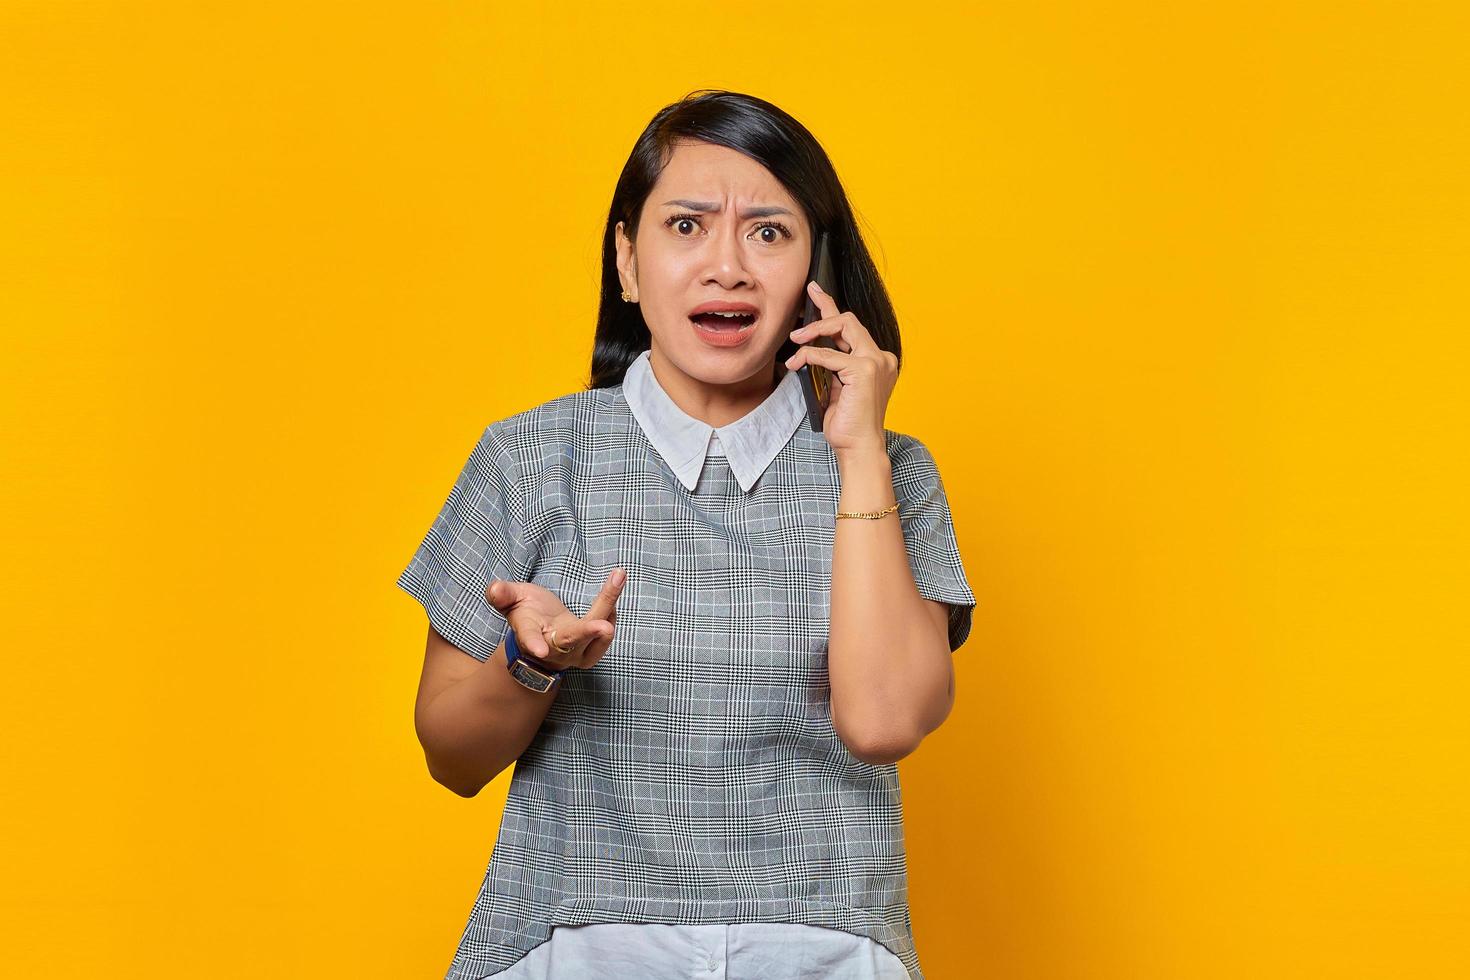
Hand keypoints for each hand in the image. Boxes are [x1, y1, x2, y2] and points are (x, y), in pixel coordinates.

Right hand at [485, 568, 626, 671]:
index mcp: (528, 634)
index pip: (528, 639)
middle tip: (604, 627)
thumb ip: (503, 595)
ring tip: (617, 578)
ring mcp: (574, 651)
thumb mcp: (511, 600)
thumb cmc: (526, 614)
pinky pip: (604, 635)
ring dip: (608, 607)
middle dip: (586, 634)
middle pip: (570, 641)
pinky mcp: (590, 649)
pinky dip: (612, 610)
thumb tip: (494, 589)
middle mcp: (553, 647)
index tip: (539, 651)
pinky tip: (614, 586)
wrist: (542, 640)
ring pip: (594, 636)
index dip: (533, 644)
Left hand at [783, 280, 896, 455]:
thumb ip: (831, 365)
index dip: (831, 309)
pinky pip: (829, 354)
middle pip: (849, 319)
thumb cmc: (847, 424)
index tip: (815, 294)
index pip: (852, 328)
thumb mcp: (836, 388)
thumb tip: (810, 347)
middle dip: (823, 309)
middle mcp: (881, 357)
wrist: (858, 448)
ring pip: (842, 326)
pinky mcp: (864, 370)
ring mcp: (876, 362)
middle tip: (800, 311)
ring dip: (814, 330)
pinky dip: (809, 355)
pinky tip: (797, 363)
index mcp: (877, 361)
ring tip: (795, 339)